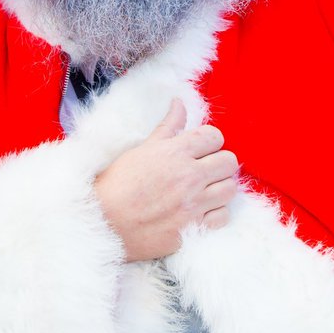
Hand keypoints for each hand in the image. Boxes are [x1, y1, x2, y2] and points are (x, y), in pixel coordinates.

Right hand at [94, 99, 238, 261]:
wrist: (103, 222)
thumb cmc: (119, 183)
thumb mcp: (143, 148)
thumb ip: (168, 126)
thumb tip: (180, 102)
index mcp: (176, 152)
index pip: (215, 137)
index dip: (209, 142)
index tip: (200, 150)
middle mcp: (189, 176)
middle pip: (229, 162)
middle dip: (219, 163)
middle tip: (205, 170)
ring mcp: (193, 205)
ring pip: (230, 189)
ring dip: (220, 188)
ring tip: (205, 190)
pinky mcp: (193, 229)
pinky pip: (223, 217)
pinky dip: (215, 213)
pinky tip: (201, 211)